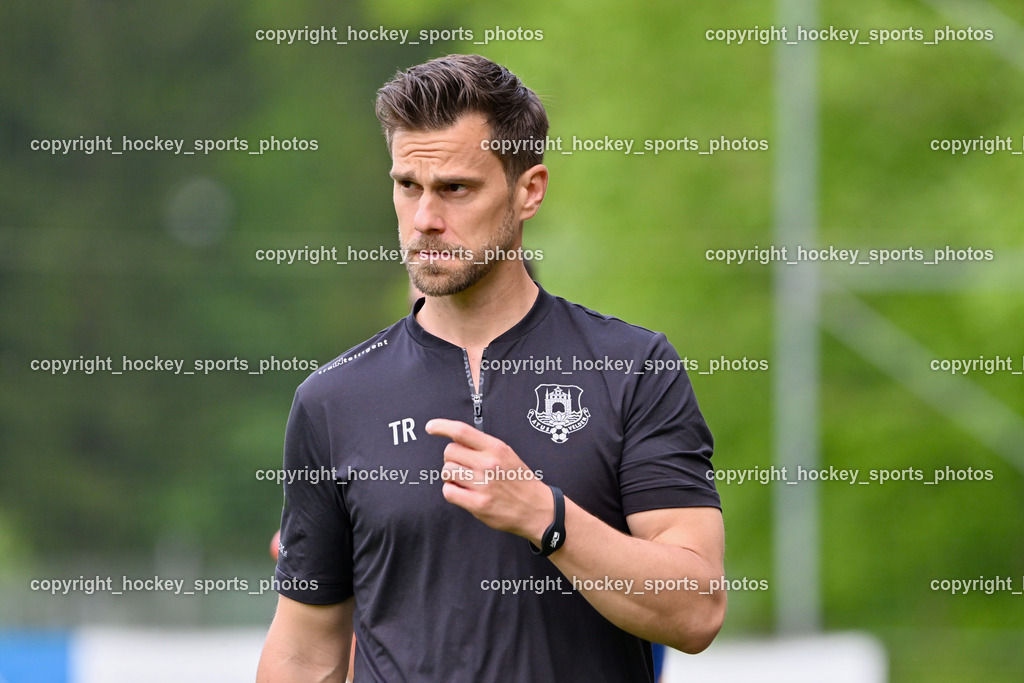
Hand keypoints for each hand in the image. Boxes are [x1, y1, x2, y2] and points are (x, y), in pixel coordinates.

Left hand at [425, 418, 552, 542]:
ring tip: (464, 481)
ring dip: (451, 476)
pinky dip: (451, 491)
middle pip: (449, 452)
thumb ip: (483, 446)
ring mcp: (483, 484)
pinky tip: (463, 493)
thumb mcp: (507, 454)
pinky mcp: (478, 504)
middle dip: (451, 459)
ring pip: (447, 471)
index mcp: (496, 448)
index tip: (431, 427)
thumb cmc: (519, 480)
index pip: (462, 431)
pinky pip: (448, 492)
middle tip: (462, 467)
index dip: (442, 426)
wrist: (536, 508)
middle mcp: (488, 463)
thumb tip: (455, 439)